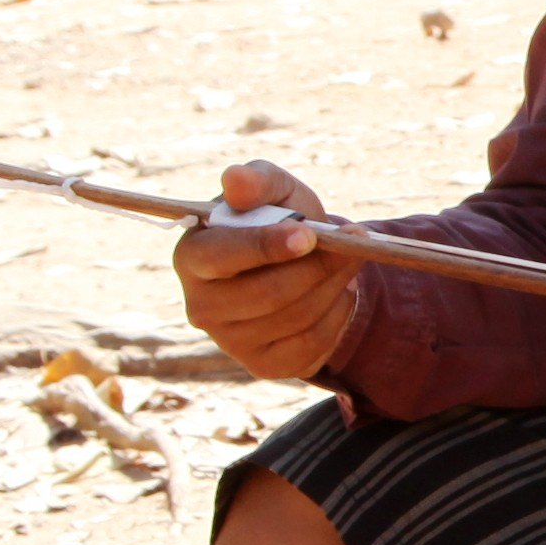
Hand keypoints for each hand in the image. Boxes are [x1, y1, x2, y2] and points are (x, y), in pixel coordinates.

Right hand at [174, 161, 365, 382]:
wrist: (301, 264)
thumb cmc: (279, 221)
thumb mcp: (274, 192)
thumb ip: (256, 181)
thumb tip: (234, 180)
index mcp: (192, 256)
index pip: (222, 256)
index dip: (266, 246)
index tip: (309, 234)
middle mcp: (201, 306)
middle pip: (268, 293)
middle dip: (318, 266)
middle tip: (354, 241)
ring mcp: (230, 341)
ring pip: (296, 317)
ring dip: (334, 284)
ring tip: (349, 259)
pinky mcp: (263, 364)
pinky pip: (312, 343)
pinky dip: (338, 314)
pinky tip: (340, 292)